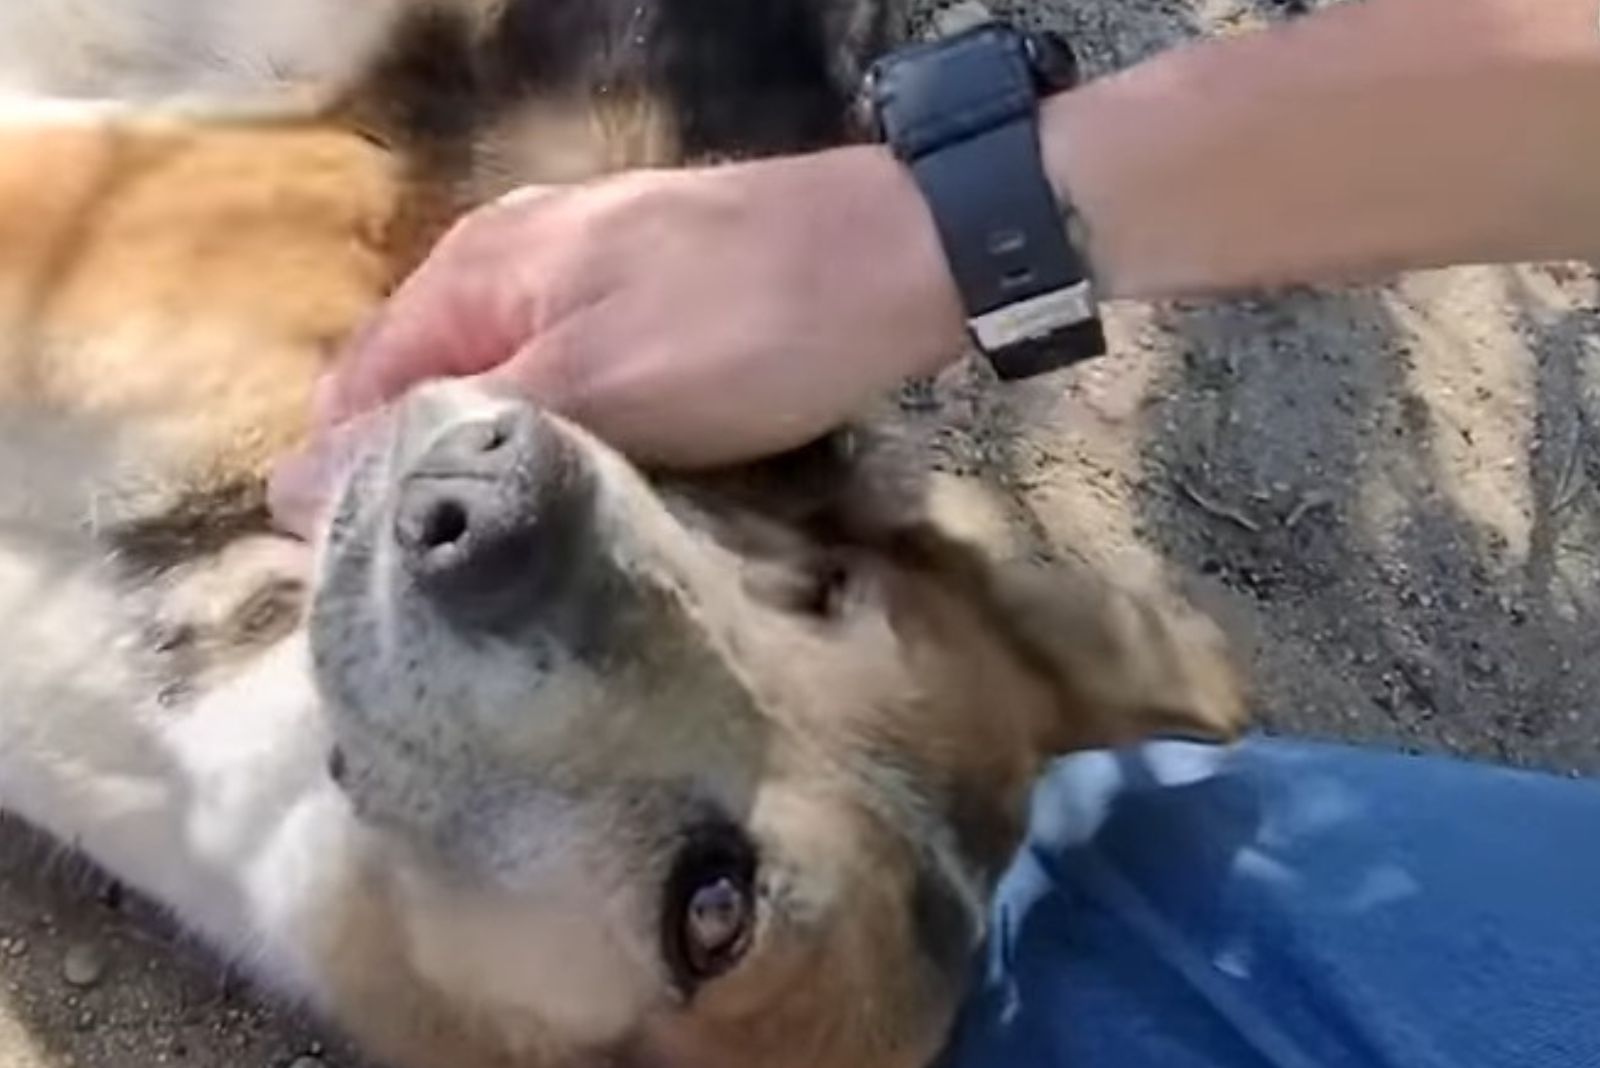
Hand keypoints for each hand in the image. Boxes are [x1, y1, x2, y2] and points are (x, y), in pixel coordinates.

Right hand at [268, 144, 966, 535]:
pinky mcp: (652, 304)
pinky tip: (595, 496)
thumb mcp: (584, 393)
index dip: (352, 487)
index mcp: (472, 272)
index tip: (381, 588)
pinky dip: (573, 440)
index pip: (356, 393)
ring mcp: (586, 277)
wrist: (904, 257)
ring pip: (507, 391)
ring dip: (506, 466)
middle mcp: (511, 263)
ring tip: (524, 558)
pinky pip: (576, 383)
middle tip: (459, 588)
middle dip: (433, 480)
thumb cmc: (740, 331)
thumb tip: (290, 488)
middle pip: (428, 390)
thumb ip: (444, 434)